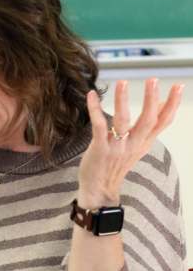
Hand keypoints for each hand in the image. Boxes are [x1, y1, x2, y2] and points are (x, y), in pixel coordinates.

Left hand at [78, 78, 183, 206]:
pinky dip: (95, 110)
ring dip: (123, 101)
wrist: (99, 190)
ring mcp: (117, 147)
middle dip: (151, 99)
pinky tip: (91, 95)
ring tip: (123, 82)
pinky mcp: (100, 149)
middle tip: (153, 80)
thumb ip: (148, 128)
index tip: (179, 87)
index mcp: (144, 142)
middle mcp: (134, 144)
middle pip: (148, 120)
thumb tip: (160, 104)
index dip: (172, 105)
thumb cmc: (115, 164)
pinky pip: (99, 126)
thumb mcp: (137, 146)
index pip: (163, 122)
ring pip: (123, 121)